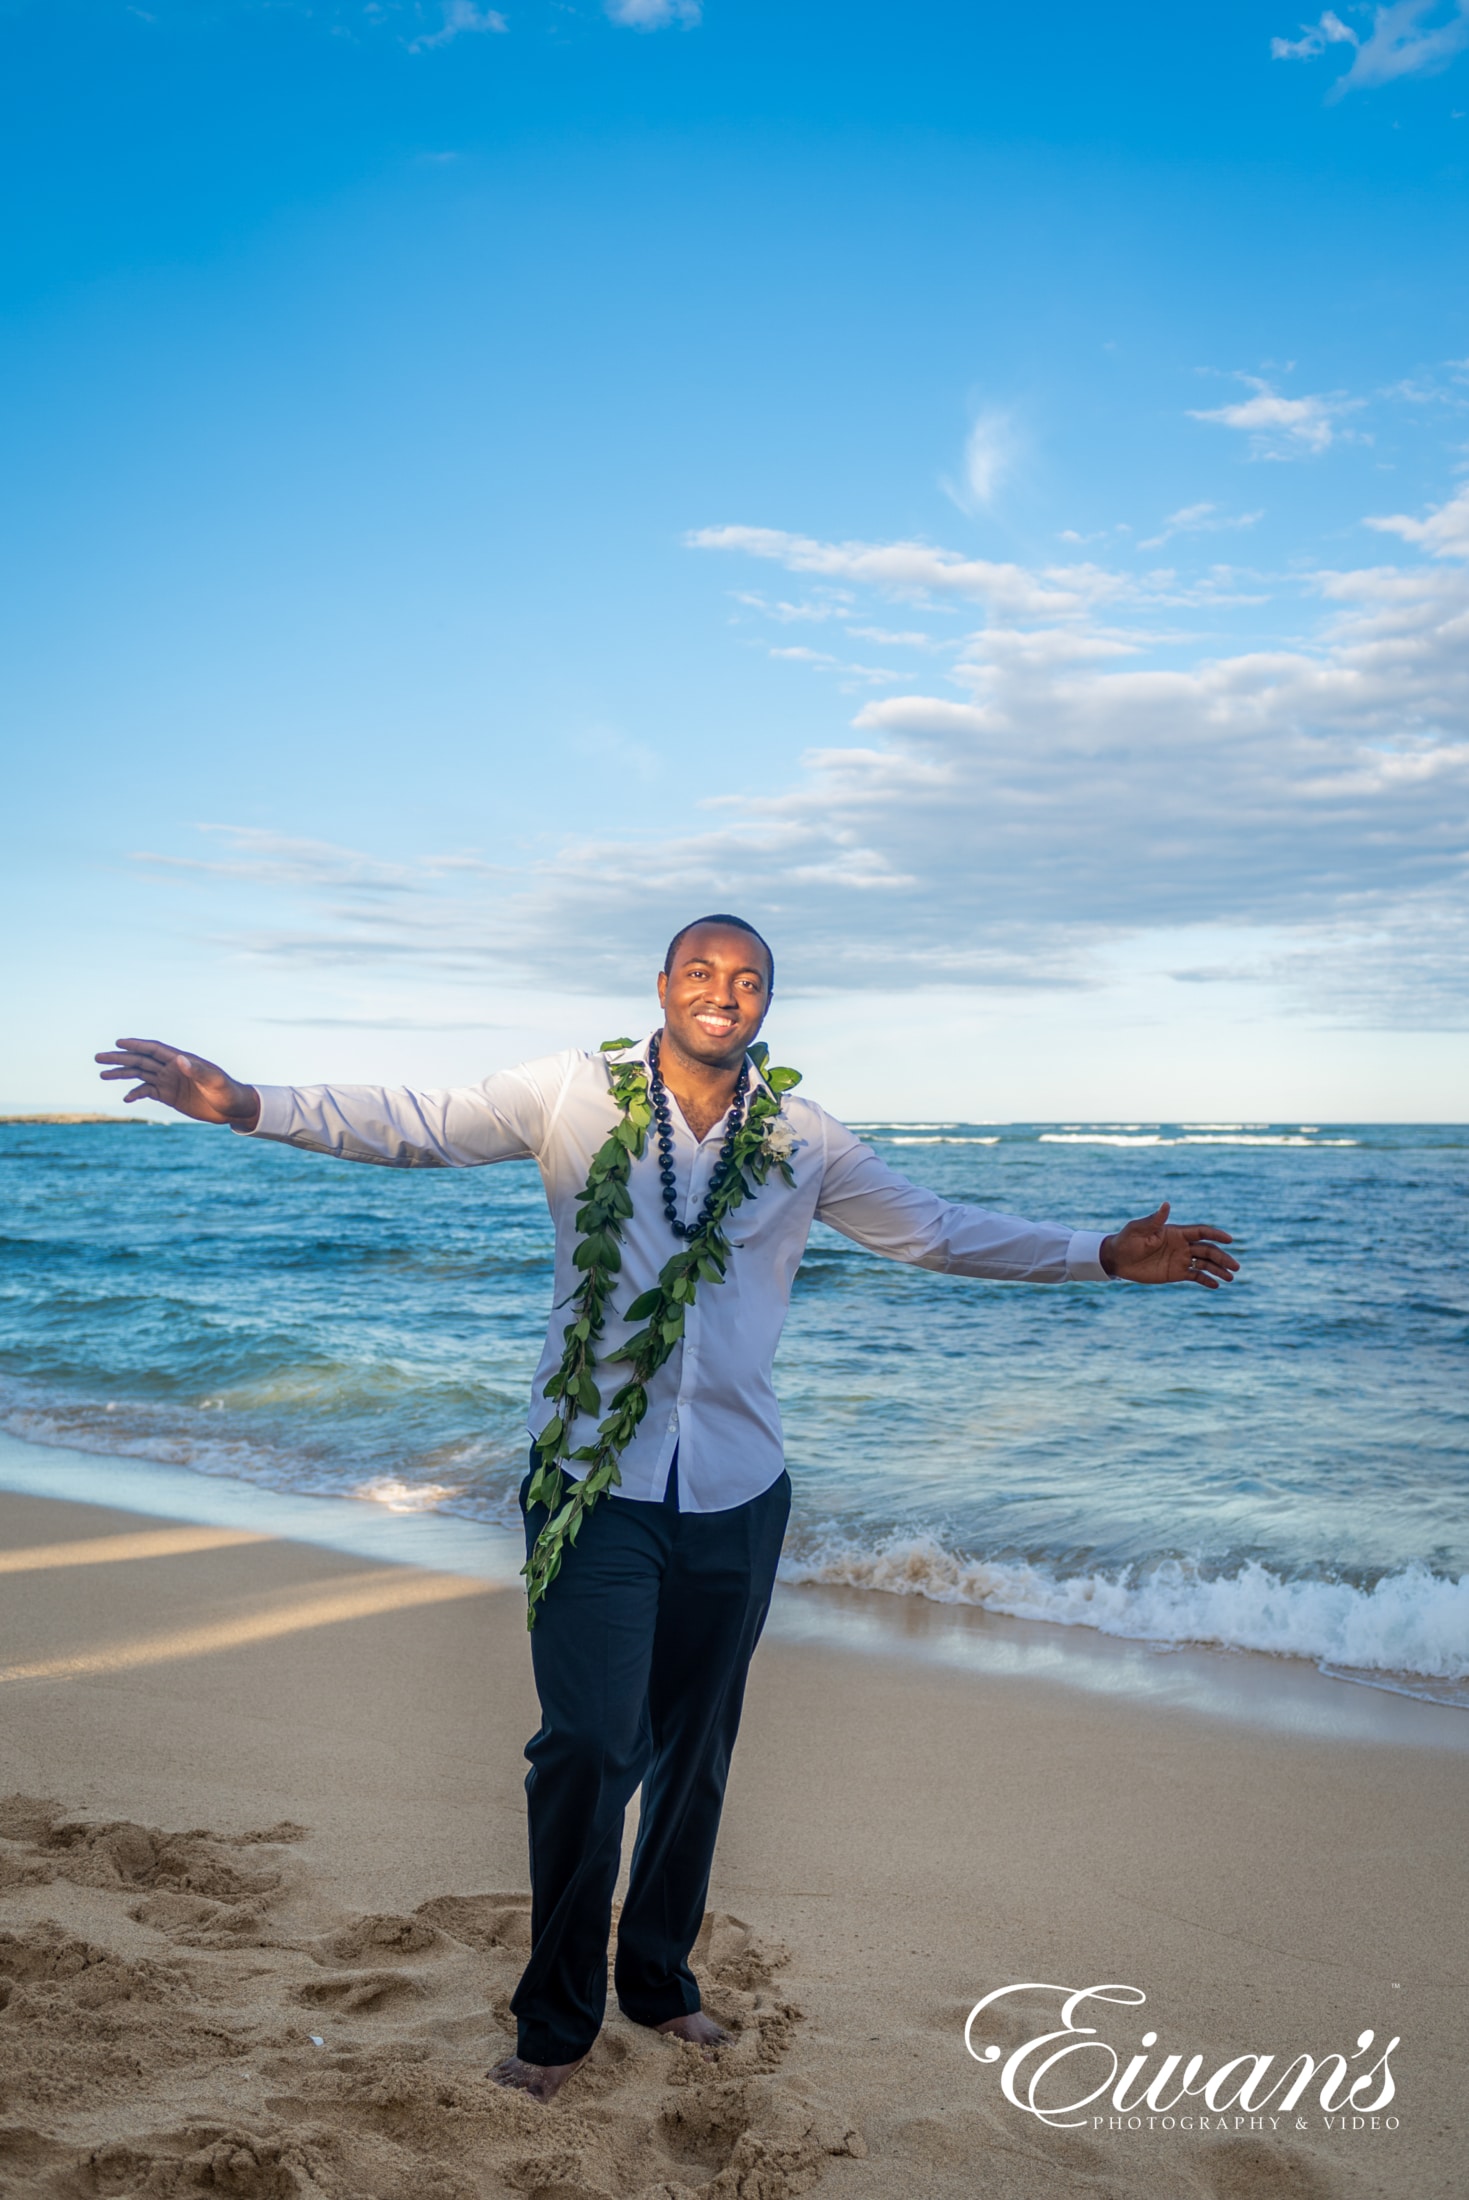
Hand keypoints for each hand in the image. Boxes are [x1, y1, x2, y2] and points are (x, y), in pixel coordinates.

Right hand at [95, 1038, 260, 1129]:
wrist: (233, 1108)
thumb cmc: (227, 1092)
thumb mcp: (214, 1082)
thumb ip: (197, 1071)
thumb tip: (178, 1060)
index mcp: (181, 1060)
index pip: (154, 1049)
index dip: (136, 1044)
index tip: (118, 1042)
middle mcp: (172, 1068)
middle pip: (141, 1060)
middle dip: (120, 1058)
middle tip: (98, 1058)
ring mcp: (169, 1081)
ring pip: (140, 1074)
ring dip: (121, 1074)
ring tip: (102, 1074)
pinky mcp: (169, 1095)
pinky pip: (147, 1091)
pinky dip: (135, 1093)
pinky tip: (125, 1098)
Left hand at [1099, 1202, 1238, 1289]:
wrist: (1117, 1259)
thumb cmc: (1126, 1240)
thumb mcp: (1138, 1229)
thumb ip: (1154, 1220)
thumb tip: (1166, 1204)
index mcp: (1176, 1232)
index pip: (1201, 1232)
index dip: (1216, 1234)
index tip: (1230, 1239)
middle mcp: (1182, 1246)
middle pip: (1208, 1250)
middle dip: (1222, 1257)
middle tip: (1236, 1266)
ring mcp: (1180, 1259)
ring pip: (1205, 1264)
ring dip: (1218, 1270)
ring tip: (1231, 1278)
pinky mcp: (1176, 1273)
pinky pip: (1195, 1276)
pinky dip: (1206, 1280)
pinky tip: (1216, 1285)